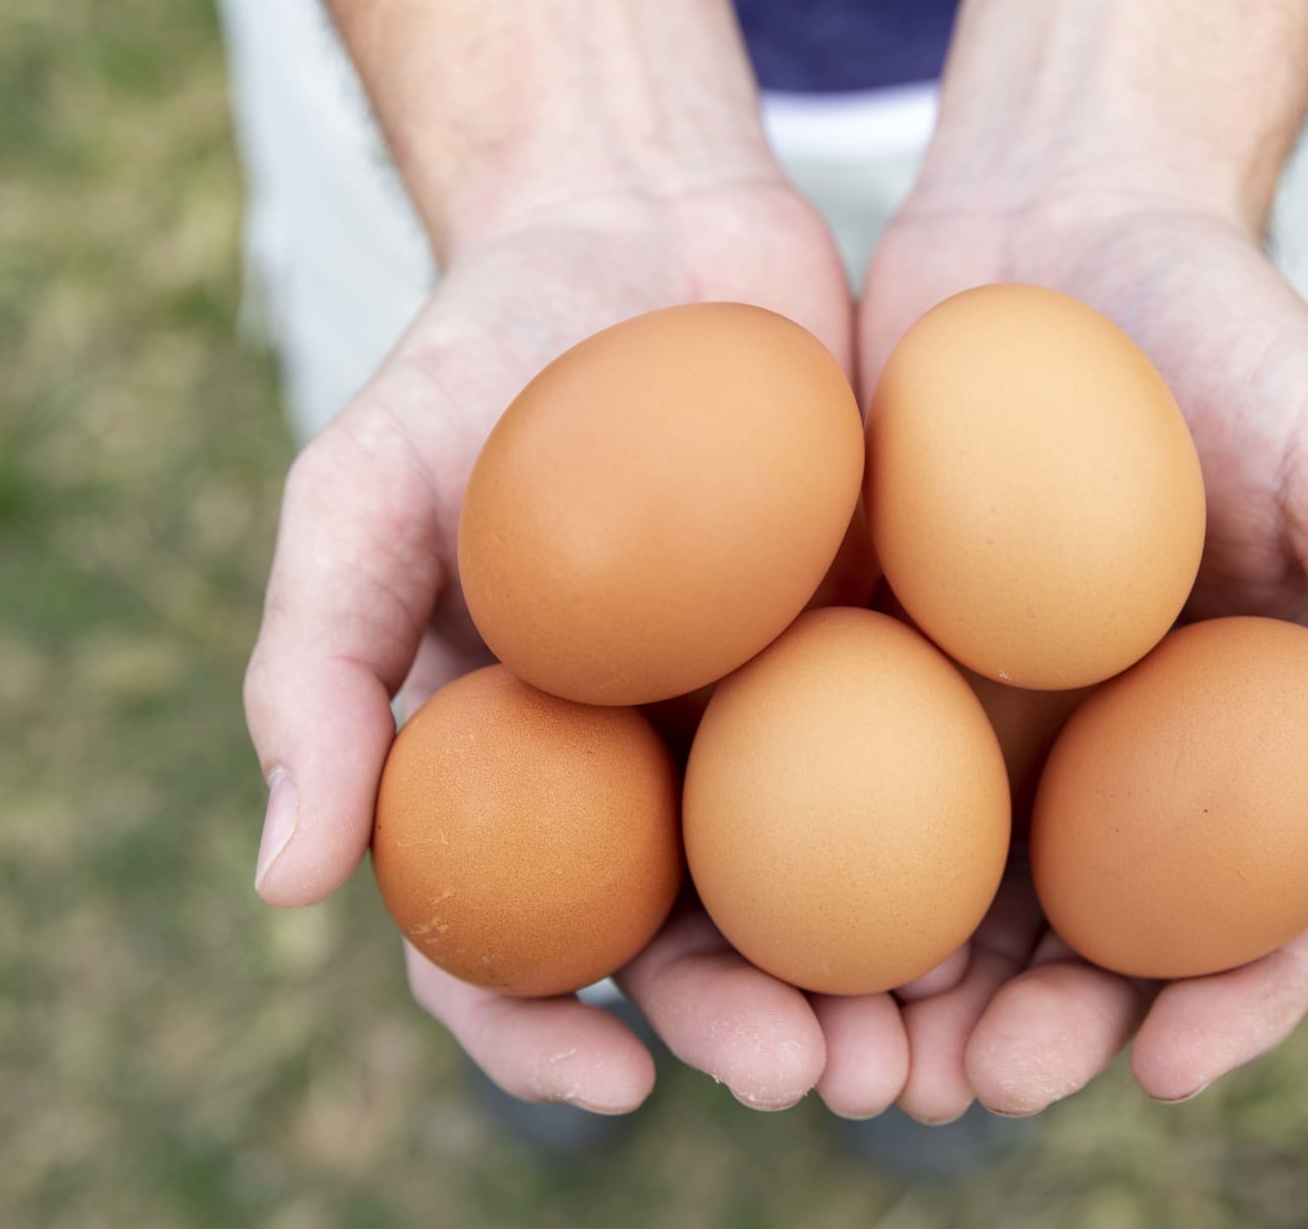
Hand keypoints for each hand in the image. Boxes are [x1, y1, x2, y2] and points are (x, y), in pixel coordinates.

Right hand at [243, 184, 917, 1118]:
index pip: (511, 943)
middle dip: (753, 1032)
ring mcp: (777, 715)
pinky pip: (933, 761)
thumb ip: (312, 673)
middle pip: (695, 946)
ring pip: (826, 888)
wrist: (641, 226)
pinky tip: (1019, 897)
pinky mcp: (888, 649)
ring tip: (935, 1040)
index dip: (547, 1036)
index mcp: (520, 768)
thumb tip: (288, 885)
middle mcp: (649, 768)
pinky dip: (968, 845)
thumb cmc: (477, 360)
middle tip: (822, 1077)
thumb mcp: (359, 495)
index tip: (618, 1081)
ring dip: (879, 985)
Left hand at [858, 186, 1307, 1118]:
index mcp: (1246, 738)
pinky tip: (756, 931)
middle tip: (978, 1082)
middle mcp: (1116, 755)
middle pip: (1086, 944)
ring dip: (907, 1003)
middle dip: (1040, 1036)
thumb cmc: (1230, 333)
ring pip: (946, 904)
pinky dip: (799, 880)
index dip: (1230, 1007)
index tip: (1170, 1071)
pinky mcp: (860, 666)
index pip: (1258, 911)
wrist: (1051, 211)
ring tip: (858, 1055)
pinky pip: (822, 794)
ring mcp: (981, 718)